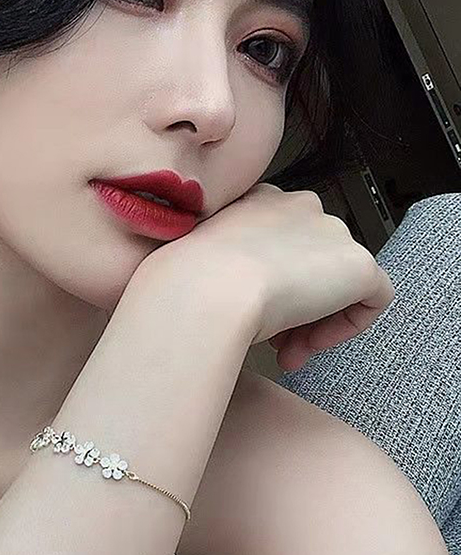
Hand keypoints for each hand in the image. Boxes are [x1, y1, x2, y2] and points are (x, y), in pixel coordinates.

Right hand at [134, 183, 394, 370]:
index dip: (271, 284)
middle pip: (313, 262)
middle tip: (271, 342)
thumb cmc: (183, 282)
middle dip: (295, 307)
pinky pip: (372, 299)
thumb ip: (223, 269)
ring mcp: (331, 232)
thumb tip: (234, 293)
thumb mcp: (199, 266)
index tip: (251, 315)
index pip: (280, 240)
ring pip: (338, 283)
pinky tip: (305, 347)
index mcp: (258, 201)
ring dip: (312, 323)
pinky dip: (345, 328)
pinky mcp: (357, 264)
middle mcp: (298, 206)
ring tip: (283, 353)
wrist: (202, 289)